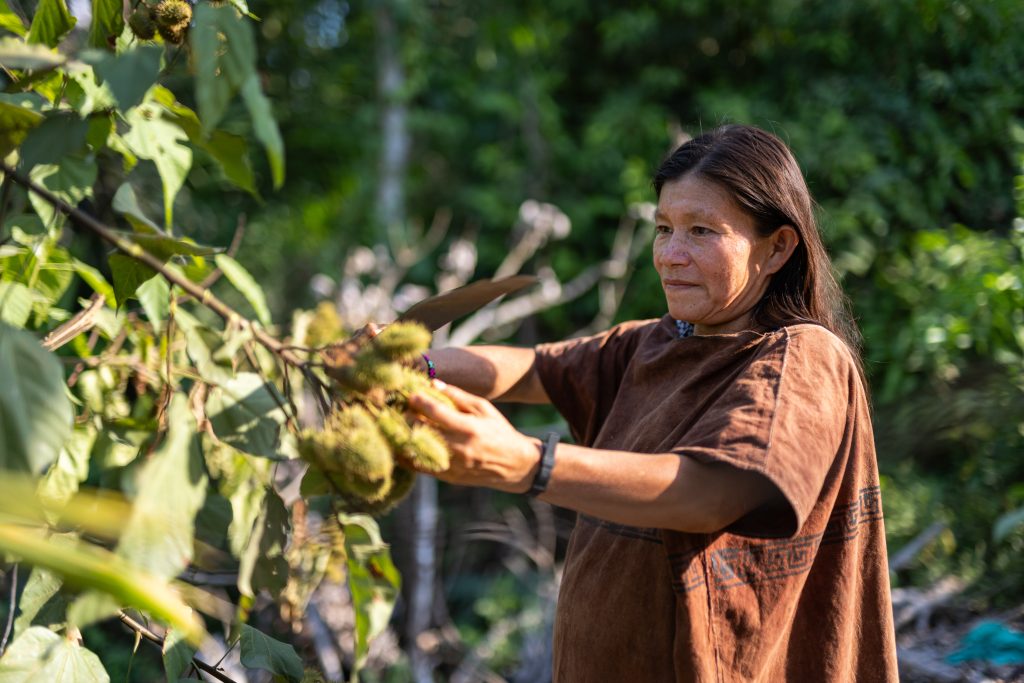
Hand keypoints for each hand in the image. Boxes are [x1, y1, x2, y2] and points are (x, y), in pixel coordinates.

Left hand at [408, 381, 540, 492]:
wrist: (514, 465)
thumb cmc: (499, 431)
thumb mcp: (484, 409)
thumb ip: (459, 396)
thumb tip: (433, 384)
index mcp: (470, 428)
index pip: (438, 413)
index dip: (421, 402)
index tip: (410, 395)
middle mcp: (460, 448)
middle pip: (424, 431)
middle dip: (409, 418)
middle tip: (400, 409)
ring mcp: (454, 465)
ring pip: (419, 451)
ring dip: (405, 436)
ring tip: (398, 425)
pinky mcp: (449, 477)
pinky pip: (421, 467)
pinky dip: (408, 456)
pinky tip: (402, 444)